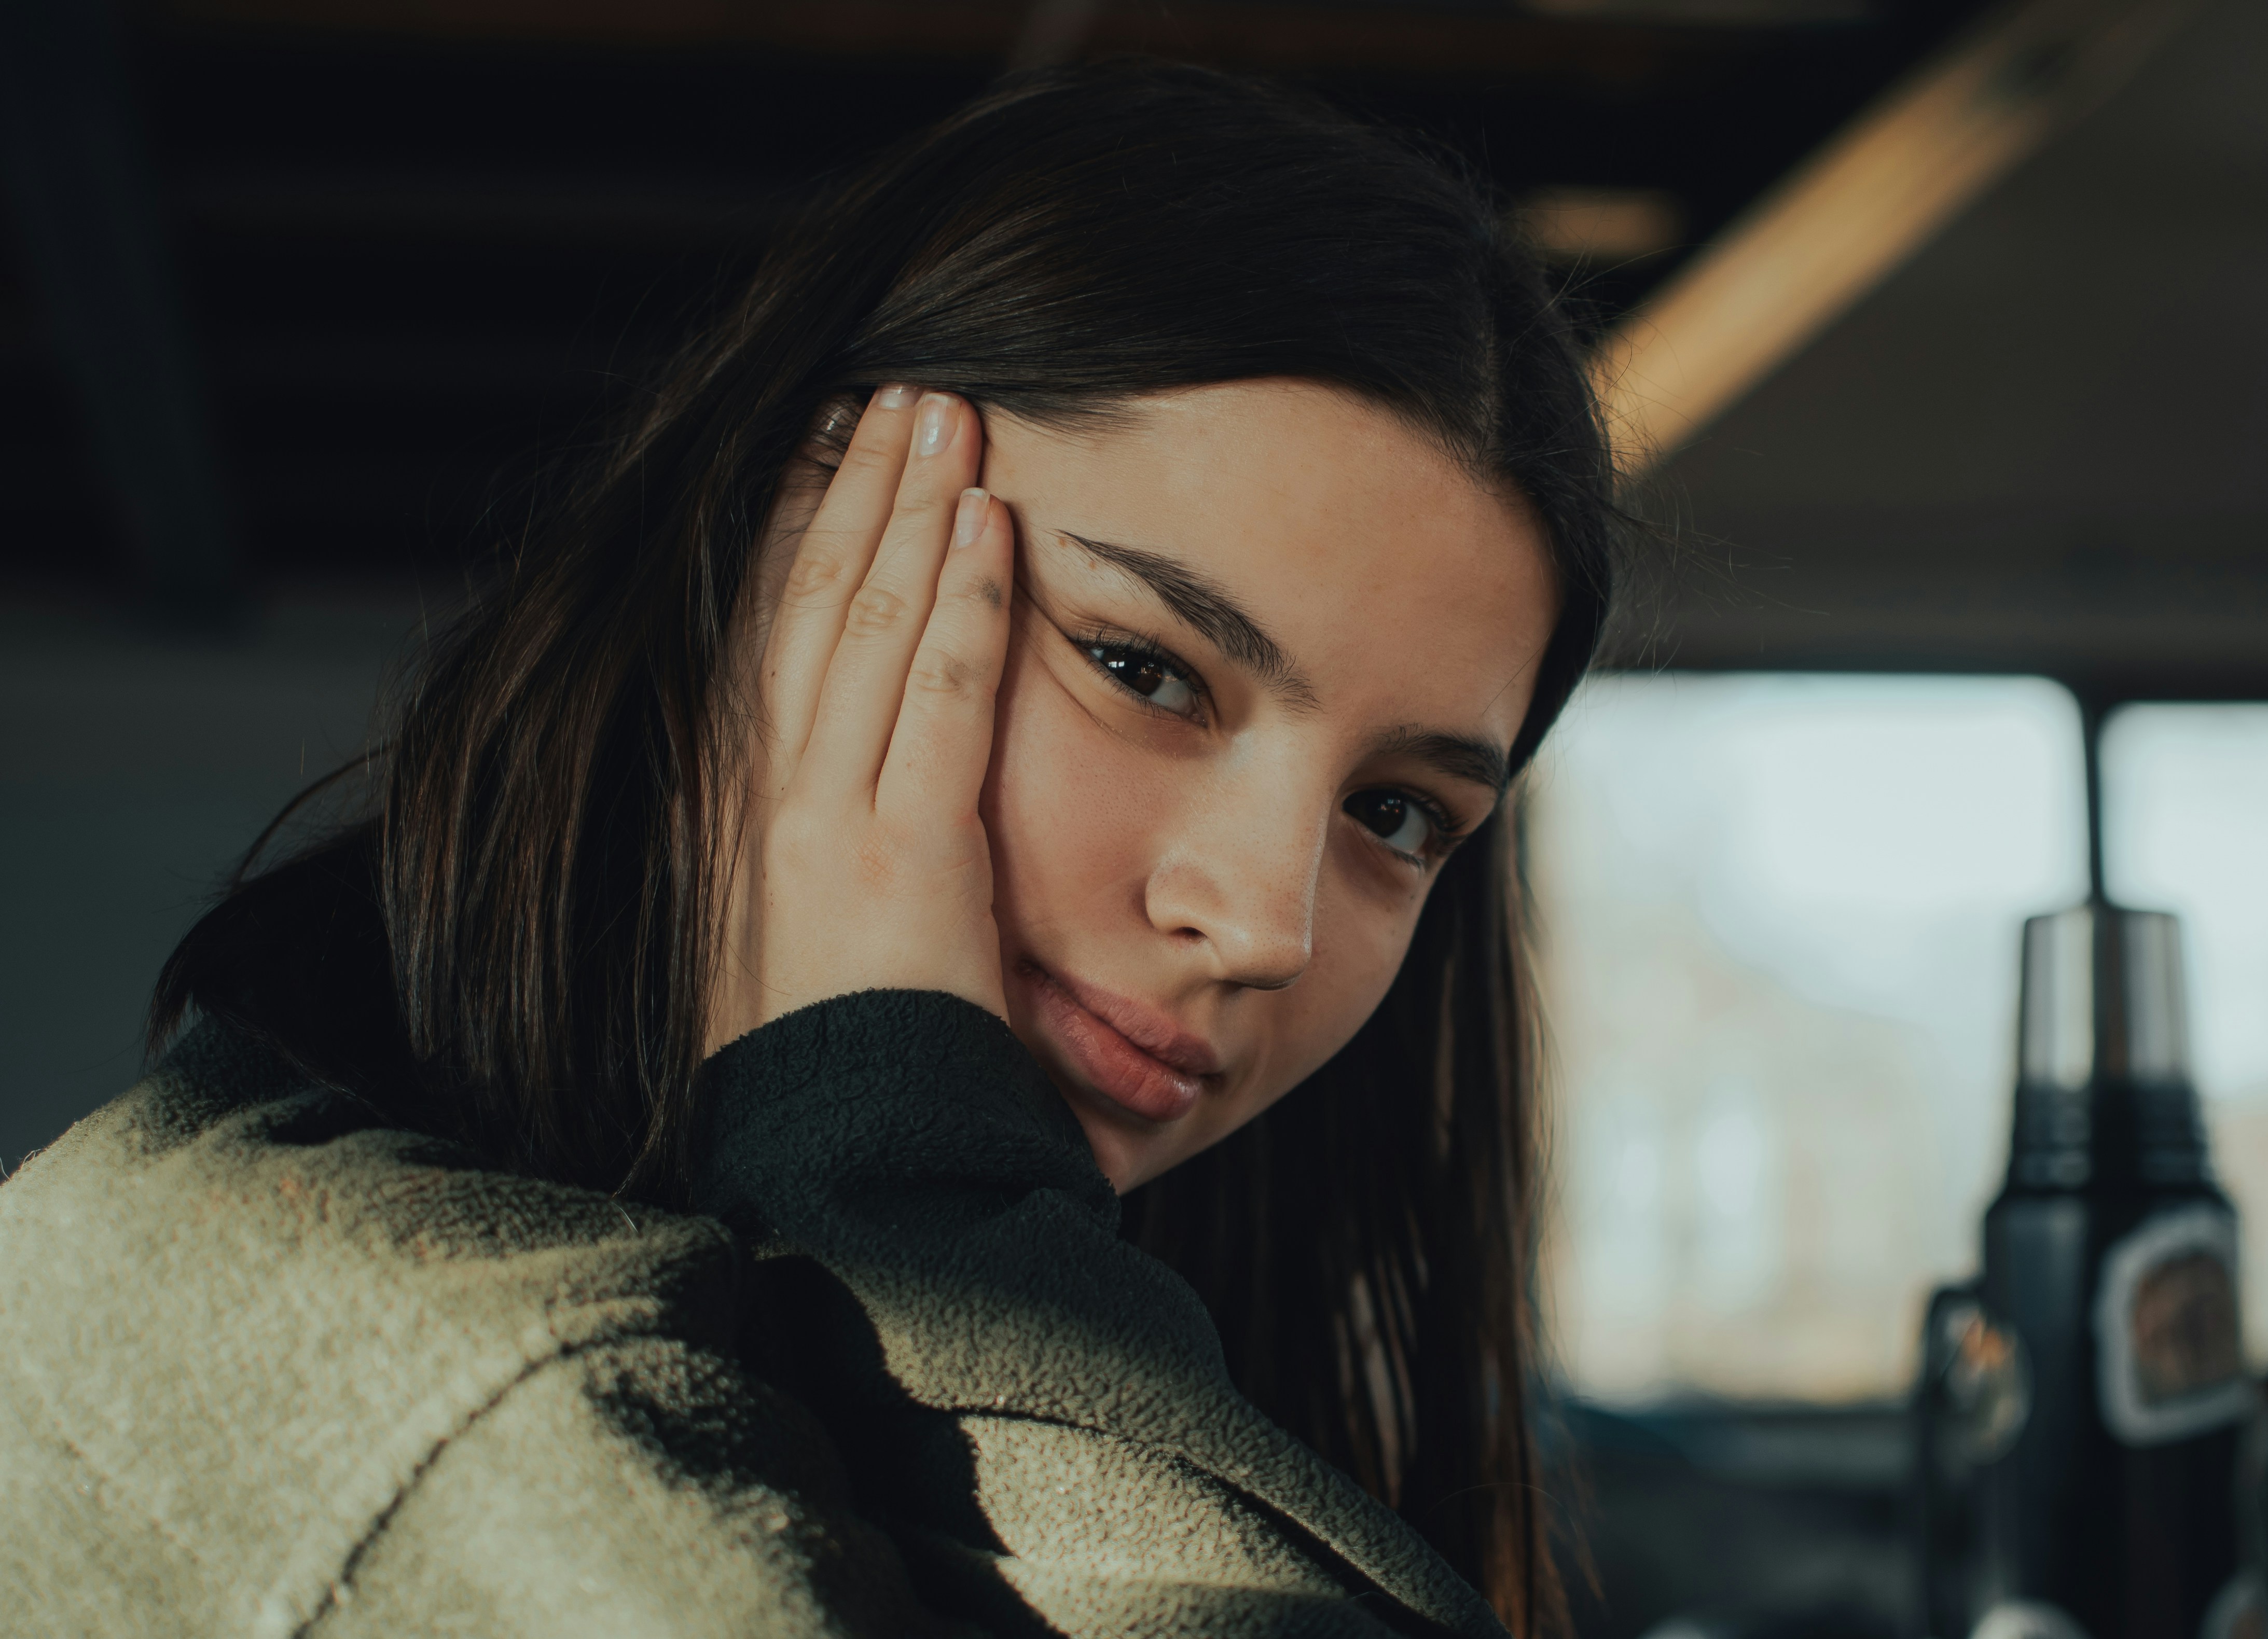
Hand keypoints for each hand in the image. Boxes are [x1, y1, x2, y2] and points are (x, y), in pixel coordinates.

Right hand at [740, 386, 1014, 1030]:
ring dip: (909, 507)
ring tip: (944, 414)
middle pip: (810, 606)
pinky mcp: (902, 854)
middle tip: (897, 395)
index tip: (821, 453)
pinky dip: (969, 601)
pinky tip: (991, 523)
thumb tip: (831, 816)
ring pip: (870, 624)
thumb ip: (806, 861)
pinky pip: (945, 699)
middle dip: (855, 489)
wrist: (836, 1181)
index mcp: (730, 821)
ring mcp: (823, 823)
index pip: (760, 640)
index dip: (791, 534)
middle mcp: (759, 804)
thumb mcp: (787, 951)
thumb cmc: (833, 1082)